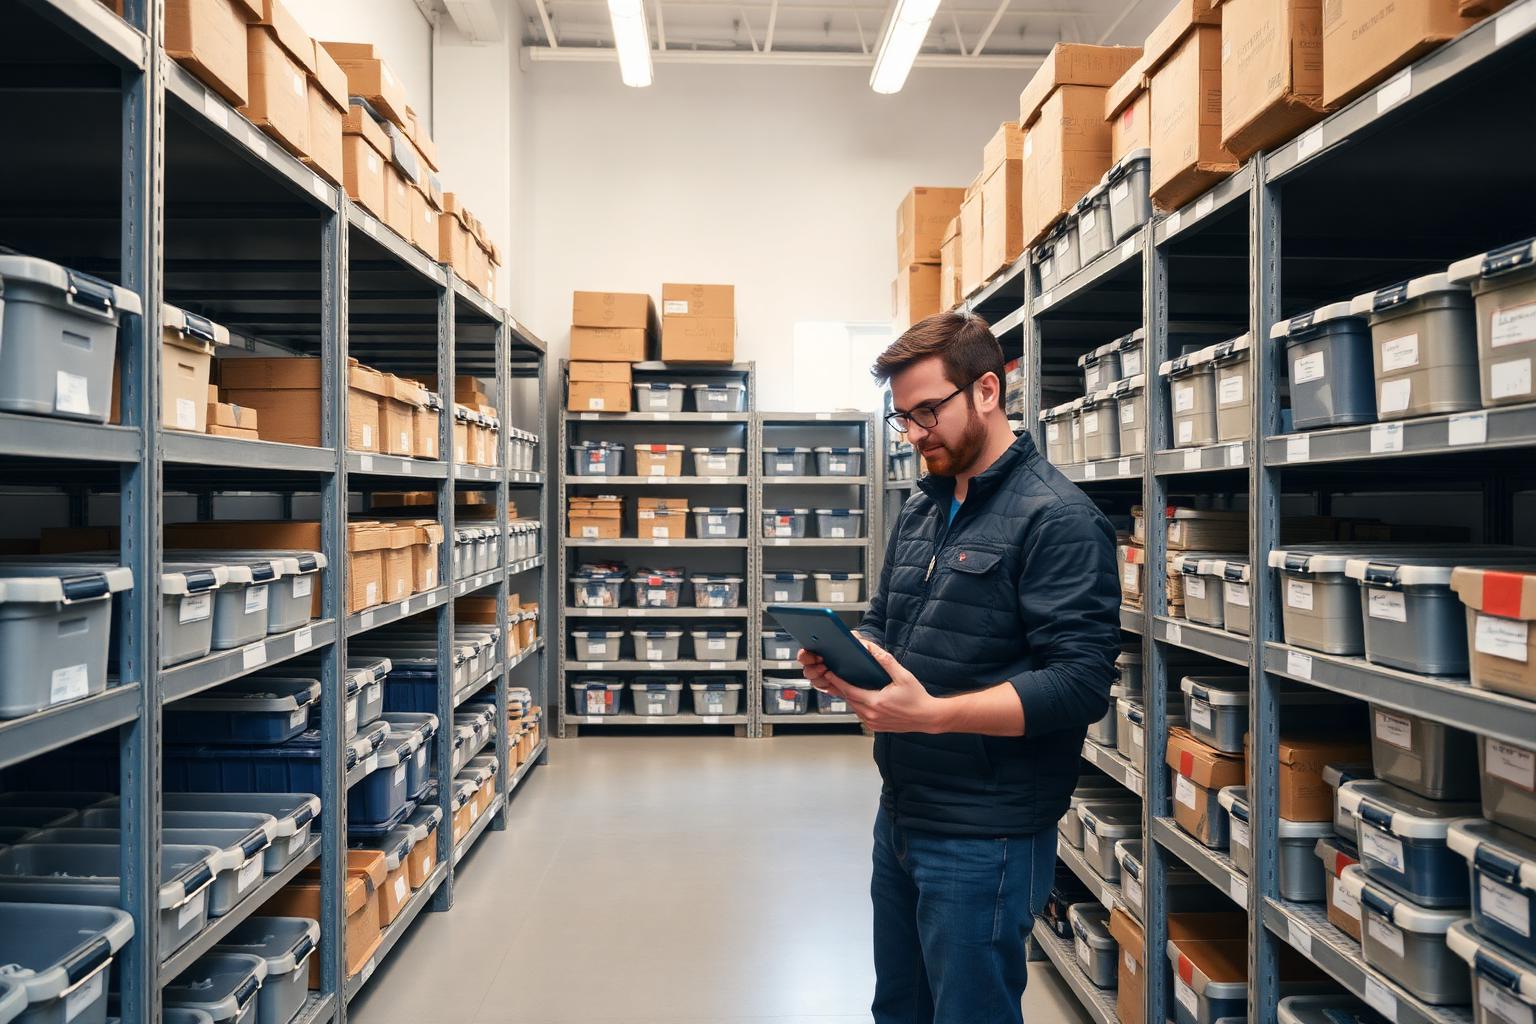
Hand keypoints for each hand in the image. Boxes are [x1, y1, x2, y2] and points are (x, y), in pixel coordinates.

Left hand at [798, 640, 950, 733]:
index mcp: (876, 702)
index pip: (849, 691)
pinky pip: (861, 715)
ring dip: (849, 697)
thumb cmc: (917, 697)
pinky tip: (859, 697)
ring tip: (844, 684)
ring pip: (854, 708)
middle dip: (840, 687)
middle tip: (833, 675)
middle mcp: (872, 715)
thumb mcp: (903, 676)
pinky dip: (858, 705)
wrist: (928, 717)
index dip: (837, 681)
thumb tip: (871, 648)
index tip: (829, 673)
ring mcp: (873, 723)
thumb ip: (886, 661)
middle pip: (849, 699)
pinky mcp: (877, 727)